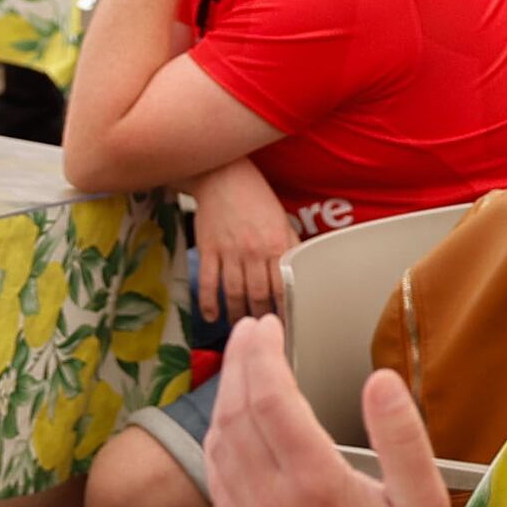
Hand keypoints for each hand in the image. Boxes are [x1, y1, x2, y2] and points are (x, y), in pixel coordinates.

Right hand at [188, 163, 293, 325]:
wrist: (224, 176)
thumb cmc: (255, 197)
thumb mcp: (281, 220)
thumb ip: (290, 247)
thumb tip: (298, 272)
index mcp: (276, 244)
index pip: (283, 286)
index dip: (285, 310)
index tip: (286, 324)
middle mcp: (254, 251)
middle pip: (258, 294)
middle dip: (261, 316)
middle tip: (262, 330)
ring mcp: (229, 251)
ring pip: (233, 292)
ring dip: (236, 313)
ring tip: (239, 325)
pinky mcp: (207, 249)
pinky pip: (208, 281)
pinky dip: (209, 302)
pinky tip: (211, 316)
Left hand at [202, 330, 463, 506]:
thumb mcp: (424, 499)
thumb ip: (401, 435)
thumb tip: (380, 381)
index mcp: (316, 483)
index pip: (271, 400)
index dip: (262, 355)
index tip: (267, 326)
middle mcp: (274, 500)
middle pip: (239, 413)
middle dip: (240, 363)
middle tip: (250, 332)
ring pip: (221, 444)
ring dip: (225, 398)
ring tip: (241, 367)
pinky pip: (217, 480)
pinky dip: (217, 441)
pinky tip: (228, 425)